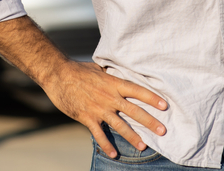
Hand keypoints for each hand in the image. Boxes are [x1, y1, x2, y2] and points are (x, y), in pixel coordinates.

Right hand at [0, 17, 167, 159]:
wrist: (58, 75)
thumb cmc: (78, 70)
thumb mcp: (99, 69)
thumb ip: (112, 75)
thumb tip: (123, 74)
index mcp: (113, 83)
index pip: (137, 91)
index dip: (152, 98)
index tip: (165, 106)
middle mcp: (109, 97)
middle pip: (134, 111)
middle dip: (149, 122)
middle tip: (163, 131)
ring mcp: (99, 109)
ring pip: (120, 125)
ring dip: (133, 137)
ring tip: (144, 146)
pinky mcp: (87, 117)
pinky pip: (99, 134)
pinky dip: (106, 145)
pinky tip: (114, 154)